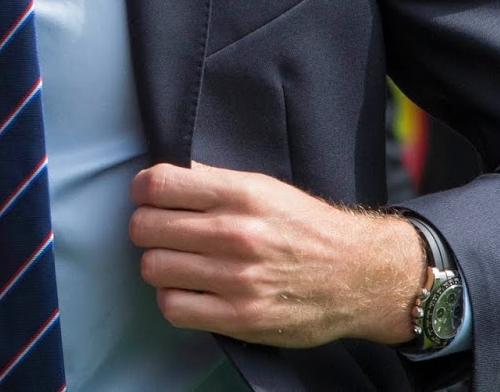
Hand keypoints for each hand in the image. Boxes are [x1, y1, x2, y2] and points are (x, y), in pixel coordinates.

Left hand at [129, 163, 421, 347]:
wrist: (358, 274)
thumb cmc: (306, 227)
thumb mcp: (262, 187)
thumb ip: (213, 183)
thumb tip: (161, 181)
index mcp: (239, 193)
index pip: (159, 184)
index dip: (142, 190)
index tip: (146, 196)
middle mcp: (236, 234)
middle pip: (146, 227)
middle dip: (146, 228)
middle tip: (159, 232)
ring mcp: (237, 279)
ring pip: (154, 267)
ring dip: (158, 264)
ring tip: (176, 261)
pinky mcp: (240, 318)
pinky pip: (174, 307)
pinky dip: (173, 298)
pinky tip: (189, 290)